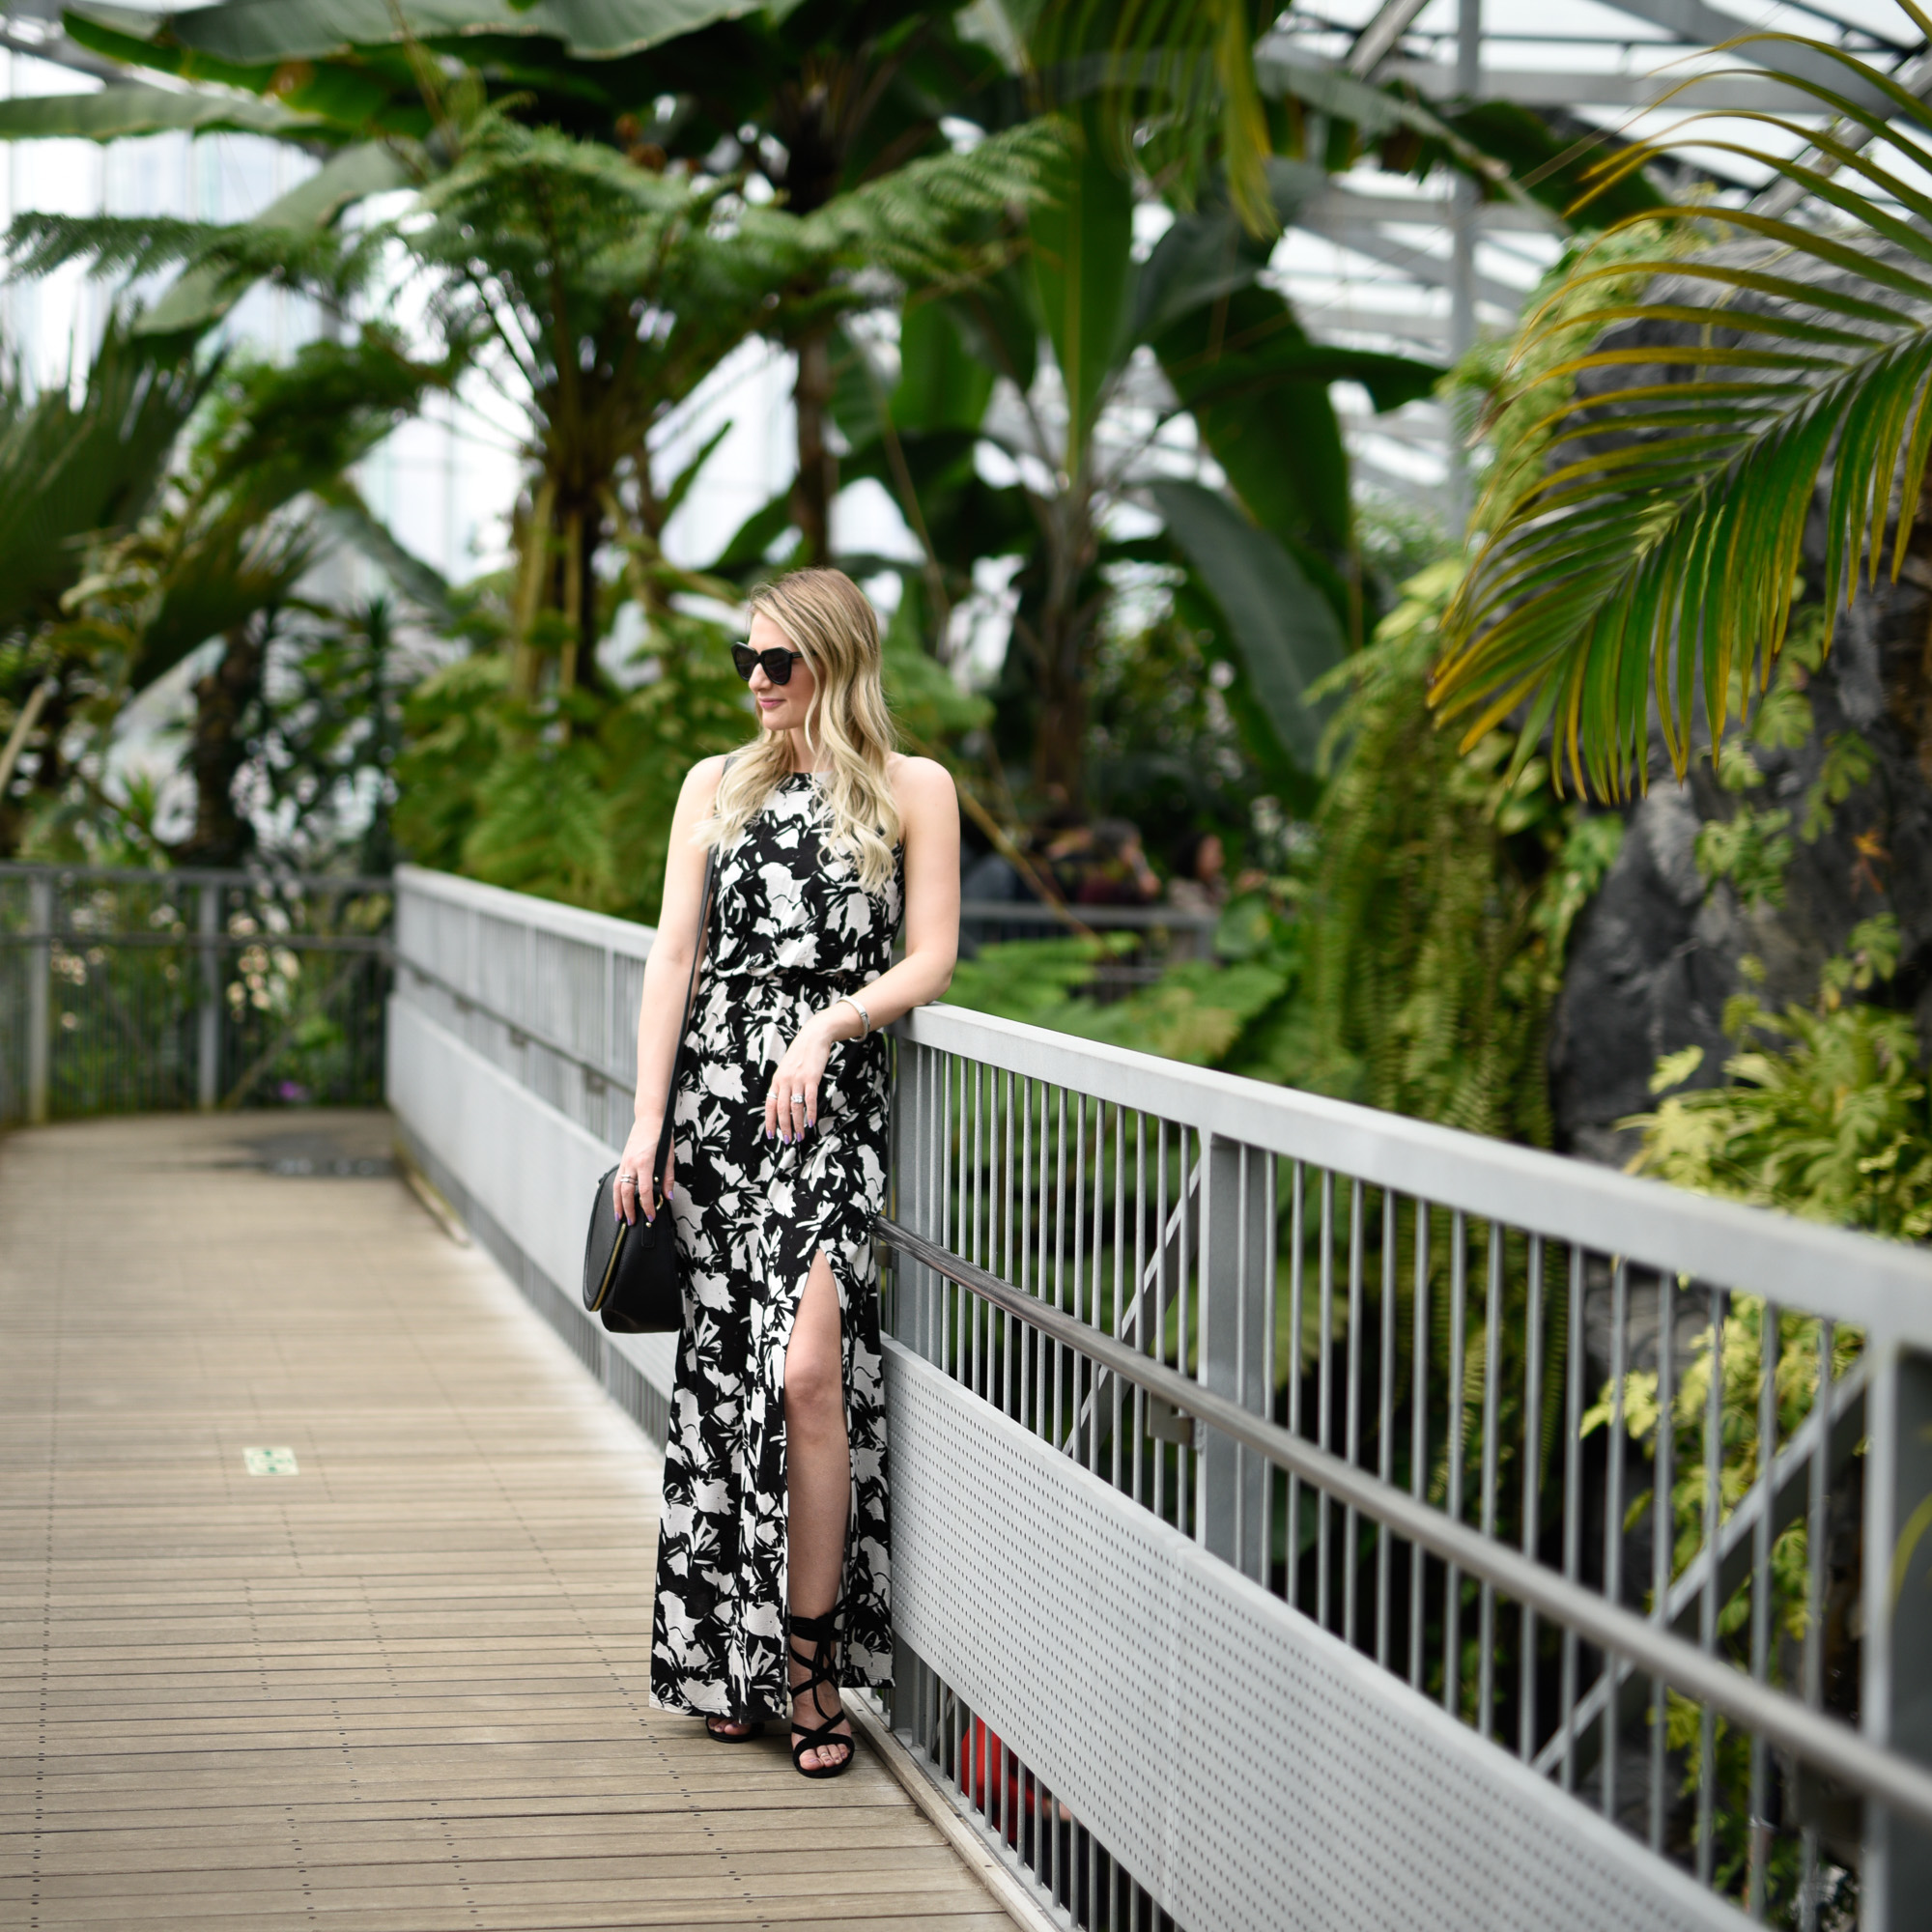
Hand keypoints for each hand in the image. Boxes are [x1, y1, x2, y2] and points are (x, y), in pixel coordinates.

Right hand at [615, 1117, 672, 1225]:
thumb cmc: (661, 1135)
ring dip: (618, 1204)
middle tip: (631, 1223)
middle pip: (626, 1192)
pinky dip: (617, 1193)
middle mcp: (631, 1163)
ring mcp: (625, 1162)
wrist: (648, 1119)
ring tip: (620, 1217)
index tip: (651, 1217)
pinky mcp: (623, 1161)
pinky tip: (619, 1201)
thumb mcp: (669, 1155)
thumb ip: (667, 1177)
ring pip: (618, 1187)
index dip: (648, 1206)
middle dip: (628, 1210)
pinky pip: (617, 1181)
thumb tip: (668, 1196)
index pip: (645, 1190)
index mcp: (645, 1162)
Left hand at [764, 1015, 835, 1141]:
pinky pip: (809, 1099)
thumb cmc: (801, 1054)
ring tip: (799, 1136)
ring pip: (795, 1107)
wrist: (813, 1037)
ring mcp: (798, 1079)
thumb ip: (784, 1084)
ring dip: (797, 1124)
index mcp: (776, 1079)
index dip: (769, 1121)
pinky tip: (811, 1122)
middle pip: (781, 1109)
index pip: (769, 1104)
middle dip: (783, 1127)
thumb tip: (784, 1103)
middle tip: (787, 1140)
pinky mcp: (811, 1078)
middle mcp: (784, 1081)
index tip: (771, 1135)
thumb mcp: (786, 1068)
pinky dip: (810, 1112)